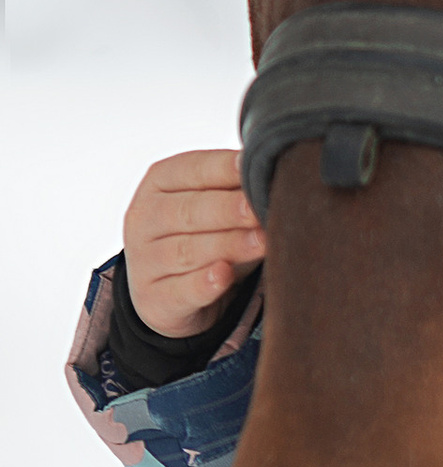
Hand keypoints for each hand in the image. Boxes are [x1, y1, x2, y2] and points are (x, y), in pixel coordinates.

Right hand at [123, 148, 265, 338]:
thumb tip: (274, 178)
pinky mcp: (153, 299)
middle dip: (228, 209)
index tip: (253, 168)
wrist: (170, 292)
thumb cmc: (203, 235)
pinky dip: (203, 284)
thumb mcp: (216, 207)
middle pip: (188, 211)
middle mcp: (145, 218)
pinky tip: (223, 275)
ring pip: (186, 251)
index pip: (190, 170)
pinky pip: (180, 291)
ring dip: (227, 245)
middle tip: (259, 210)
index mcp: (158, 183)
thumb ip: (237, 191)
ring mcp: (144, 260)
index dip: (222, 169)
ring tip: (261, 242)